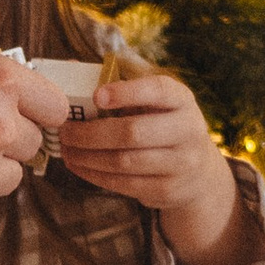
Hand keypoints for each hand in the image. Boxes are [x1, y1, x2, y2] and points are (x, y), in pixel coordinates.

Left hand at [58, 70, 261, 264]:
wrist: (198, 171)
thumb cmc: (162, 126)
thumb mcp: (155, 103)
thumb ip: (123, 90)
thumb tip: (73, 74)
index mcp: (182, 100)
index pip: (157, 91)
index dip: (127, 92)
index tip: (96, 96)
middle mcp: (188, 130)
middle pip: (132, 132)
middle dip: (91, 133)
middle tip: (65, 131)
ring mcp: (181, 164)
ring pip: (124, 162)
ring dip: (87, 157)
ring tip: (67, 150)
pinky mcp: (169, 190)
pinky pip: (124, 184)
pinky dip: (95, 175)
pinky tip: (79, 166)